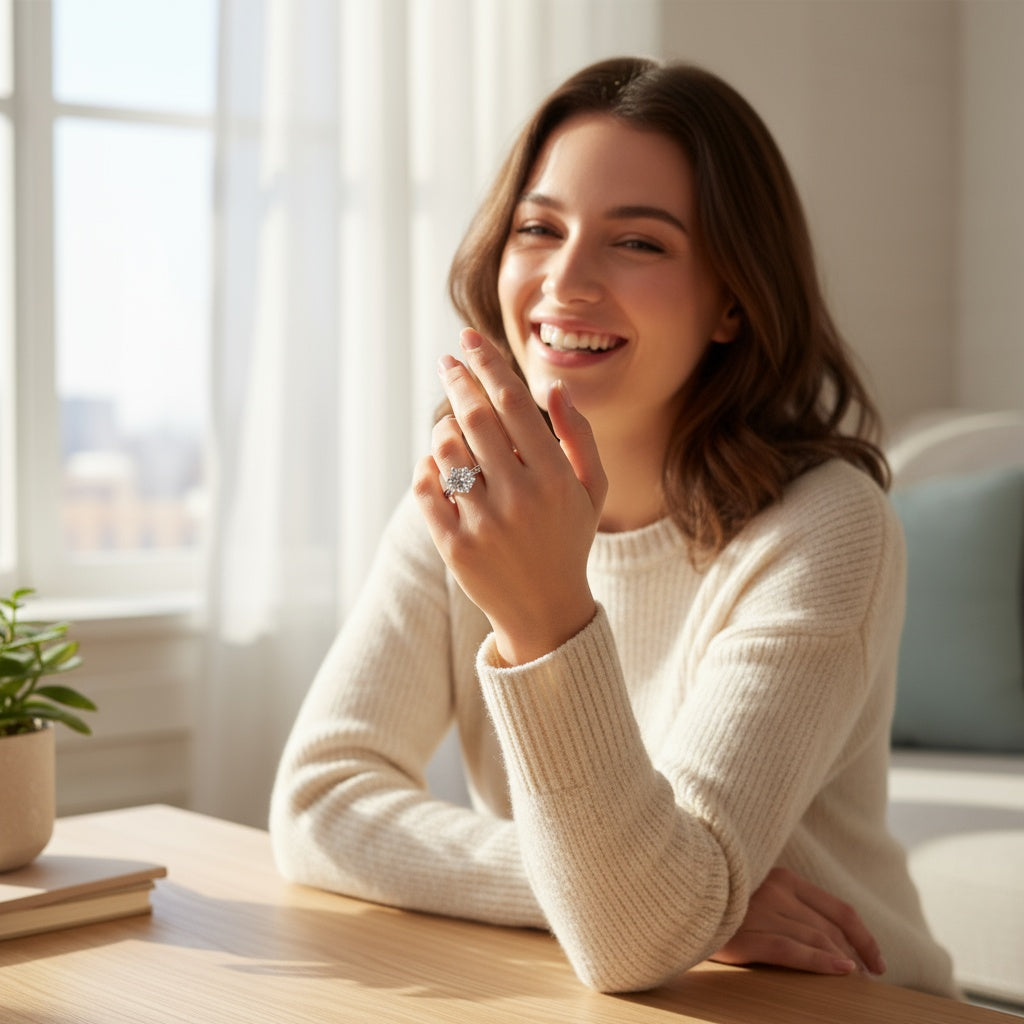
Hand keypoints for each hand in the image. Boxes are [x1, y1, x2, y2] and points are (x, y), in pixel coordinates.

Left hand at [413, 329, 607, 664]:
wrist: (545, 611)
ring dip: (443, 427)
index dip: (488, 364)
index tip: (469, 339)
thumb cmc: (569, 539)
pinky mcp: (454, 546)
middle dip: (458, 379)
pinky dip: (427, 468)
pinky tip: (439, 465)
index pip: (513, 403)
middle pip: (475, 417)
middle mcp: (518, 496)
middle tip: (448, 361)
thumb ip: (579, 436)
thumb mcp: (591, 489)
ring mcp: (483, 522)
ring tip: (452, 427)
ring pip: (446, 448)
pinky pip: (425, 488)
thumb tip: (552, 387)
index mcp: (554, 477)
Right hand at [710, 867, 886, 976]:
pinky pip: (791, 950)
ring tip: (855, 982)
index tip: (878, 963)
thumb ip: (789, 906)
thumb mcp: (758, 894)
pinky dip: (820, 961)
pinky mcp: (745, 934)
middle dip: (854, 957)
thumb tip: (833, 941)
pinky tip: (840, 971)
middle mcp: (776, 890)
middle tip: (865, 981)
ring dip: (842, 962)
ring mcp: (761, 911)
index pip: (839, 910)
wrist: (677, 895)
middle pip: (831, 930)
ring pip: (816, 940)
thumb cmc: (719, 899)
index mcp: (782, 877)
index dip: (865, 938)